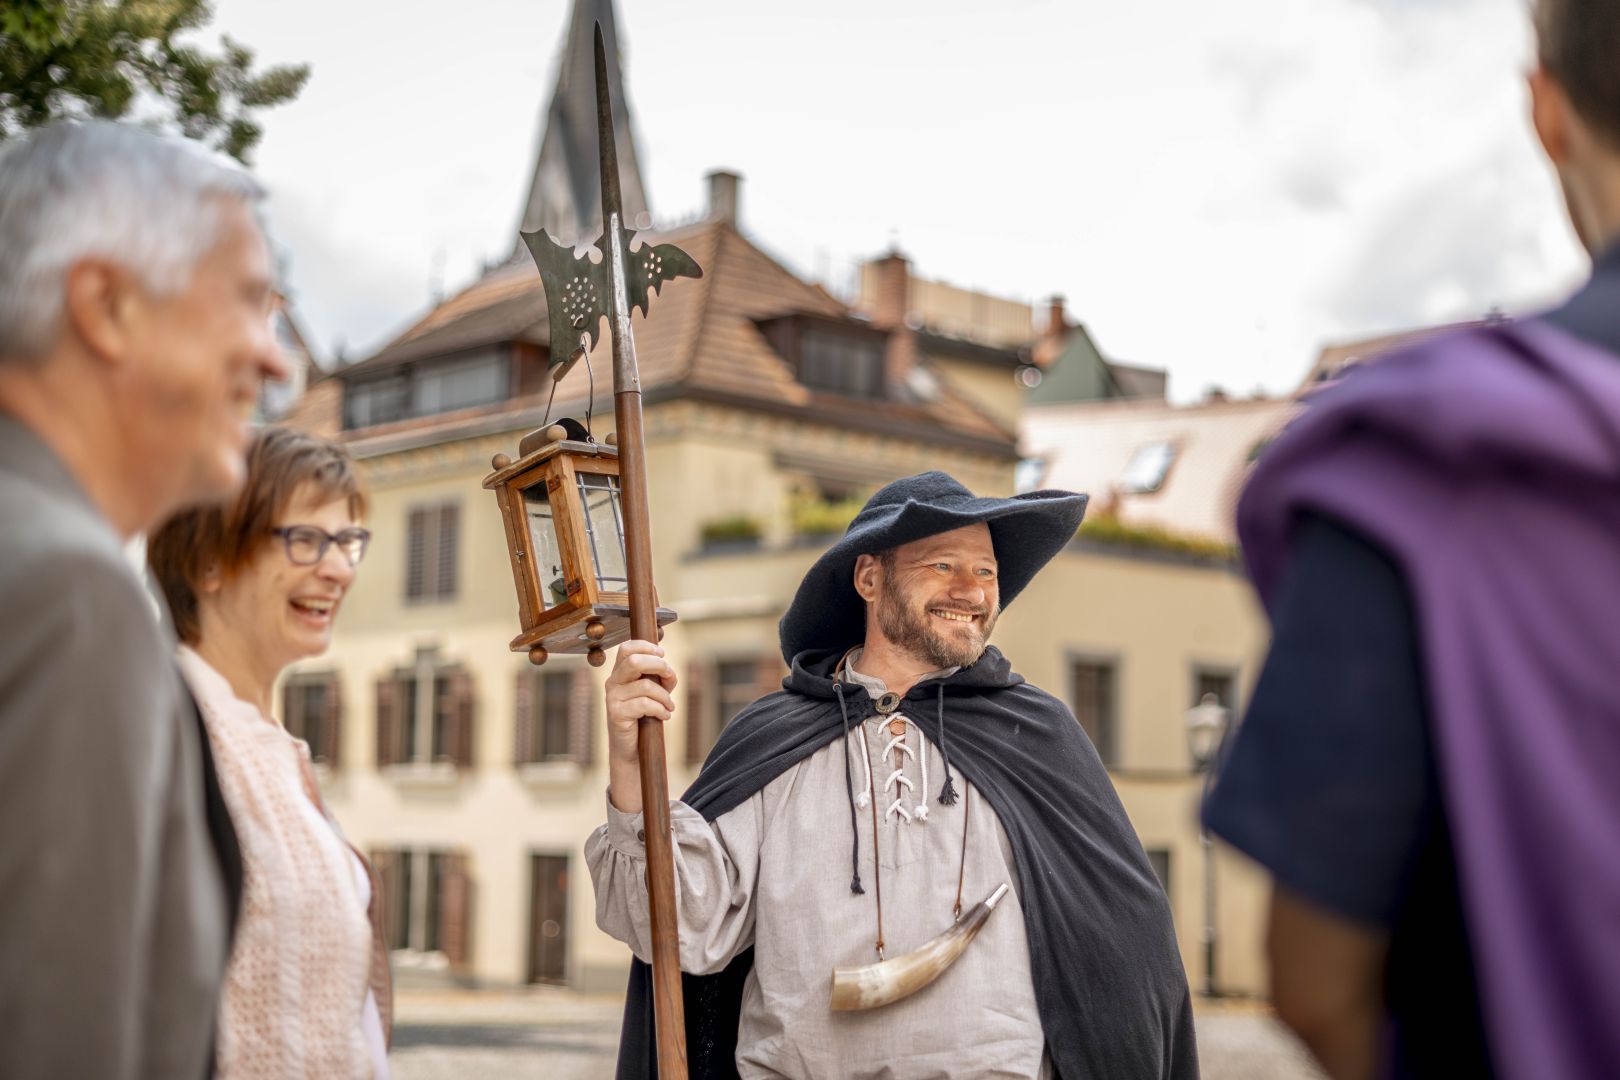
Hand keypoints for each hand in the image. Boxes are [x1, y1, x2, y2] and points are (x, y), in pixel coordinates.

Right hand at [604, 640, 676, 814]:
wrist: (629, 747)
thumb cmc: (642, 716)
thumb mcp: (652, 692)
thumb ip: (660, 678)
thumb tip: (669, 672)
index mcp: (620, 673)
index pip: (626, 648)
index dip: (646, 646)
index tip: (662, 654)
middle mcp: (613, 682)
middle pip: (634, 661)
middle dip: (659, 666)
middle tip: (670, 678)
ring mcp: (613, 698)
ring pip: (645, 685)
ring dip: (665, 696)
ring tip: (670, 706)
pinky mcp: (617, 714)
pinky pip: (644, 705)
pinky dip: (660, 709)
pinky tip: (665, 715)